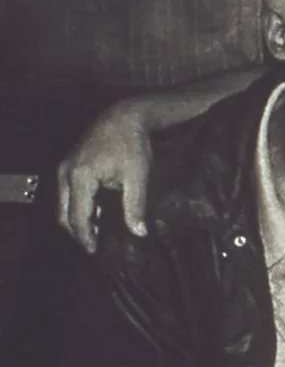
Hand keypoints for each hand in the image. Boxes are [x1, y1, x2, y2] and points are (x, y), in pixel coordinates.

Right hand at [58, 100, 154, 252]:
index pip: (77, 217)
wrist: (125, 115)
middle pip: (63, 213)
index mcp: (80, 178)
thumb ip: (135, 206)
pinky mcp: (69, 164)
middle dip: (77, 231)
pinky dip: (77, 206)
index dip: (85, 237)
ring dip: (76, 219)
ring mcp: (65, 167)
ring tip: (96, 233)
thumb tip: (139, 233)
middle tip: (93, 246)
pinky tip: (95, 213)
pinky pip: (67, 192)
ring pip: (63, 203)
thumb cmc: (133, 144)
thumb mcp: (138, 177)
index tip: (94, 251)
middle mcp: (65, 173)